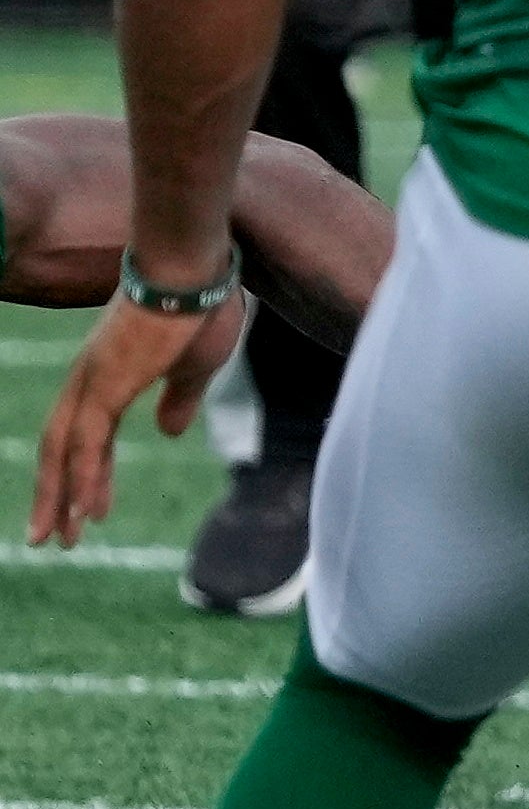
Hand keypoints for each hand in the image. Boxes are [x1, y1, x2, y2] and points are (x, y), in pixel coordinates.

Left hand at [26, 300, 225, 550]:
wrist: (195, 270)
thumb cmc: (203, 308)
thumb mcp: (197, 365)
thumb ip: (181, 398)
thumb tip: (169, 430)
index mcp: (107, 374)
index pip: (85, 435)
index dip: (84, 475)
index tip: (81, 513)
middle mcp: (88, 380)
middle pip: (59, 448)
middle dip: (53, 497)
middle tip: (46, 539)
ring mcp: (93, 382)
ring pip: (63, 451)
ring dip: (59, 498)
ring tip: (57, 539)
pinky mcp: (107, 386)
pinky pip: (87, 443)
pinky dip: (82, 479)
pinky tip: (84, 511)